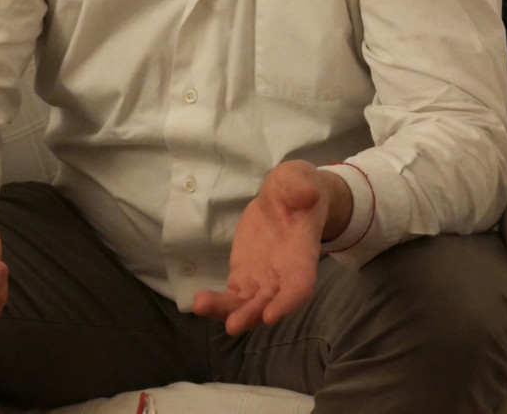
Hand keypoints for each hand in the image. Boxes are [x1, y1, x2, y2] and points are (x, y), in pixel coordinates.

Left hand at [191, 160, 350, 334]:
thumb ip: (302, 187)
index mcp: (302, 256)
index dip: (287, 303)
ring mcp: (262, 278)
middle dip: (250, 315)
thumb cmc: (298, 189)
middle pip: (268, 303)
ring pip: (247, 304)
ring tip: (201, 306)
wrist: (286, 199)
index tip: (271, 316)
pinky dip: (218, 302)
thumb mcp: (301, 180)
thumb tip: (308, 194)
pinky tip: (198, 302)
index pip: (299, 287)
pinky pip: (232, 294)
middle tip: (232, 325)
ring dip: (227, 311)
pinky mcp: (244, 274)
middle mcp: (283, 276)